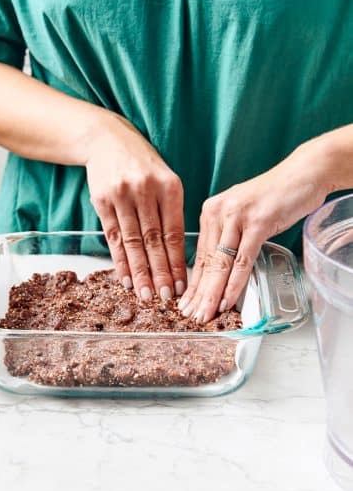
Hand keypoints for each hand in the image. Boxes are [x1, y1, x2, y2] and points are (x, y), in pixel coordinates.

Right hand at [86, 113, 185, 300]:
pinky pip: (112, 237)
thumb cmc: (142, 164)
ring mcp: (122, 196)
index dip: (178, 261)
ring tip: (146, 295)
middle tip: (166, 298)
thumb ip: (171, 212)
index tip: (183, 284)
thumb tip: (178, 255)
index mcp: (169, 187)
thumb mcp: (165, 180)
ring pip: (133, 242)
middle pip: (154, 241)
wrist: (107, 140)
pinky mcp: (101, 201)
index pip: (175, 232)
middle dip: (161, 272)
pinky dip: (120, 260)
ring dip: (139, 272)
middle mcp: (146, 191)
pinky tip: (125, 278)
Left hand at [179, 142, 330, 322]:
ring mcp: (237, 217)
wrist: (303, 173)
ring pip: (221, 263)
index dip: (193, 283)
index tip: (187, 303)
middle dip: (198, 294)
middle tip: (190, 317)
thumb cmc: (275, 196)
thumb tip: (220, 269)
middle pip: (207, 261)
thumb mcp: (243, 215)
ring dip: (212, 293)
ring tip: (205, 314)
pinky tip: (227, 300)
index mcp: (211, 211)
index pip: (200, 255)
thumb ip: (229, 236)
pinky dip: (234, 284)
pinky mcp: (257, 223)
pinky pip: (242, 260)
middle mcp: (218, 212)